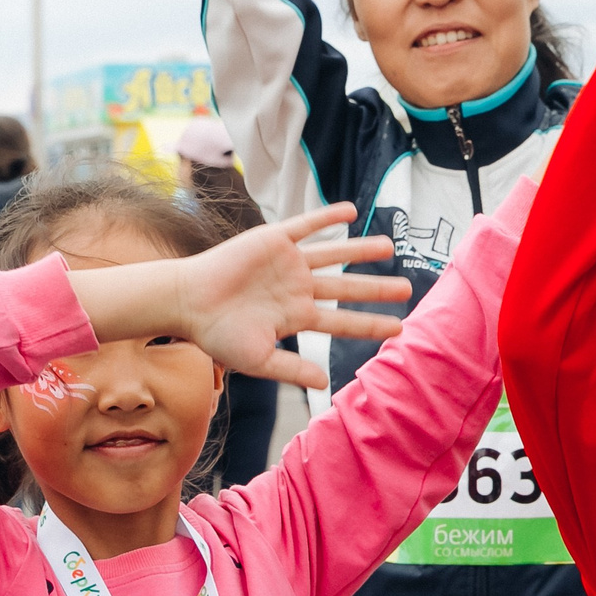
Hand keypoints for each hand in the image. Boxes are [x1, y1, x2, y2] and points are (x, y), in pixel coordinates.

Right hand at [170, 204, 412, 389]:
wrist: (187, 302)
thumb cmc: (217, 334)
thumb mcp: (257, 359)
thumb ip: (291, 370)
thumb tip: (325, 383)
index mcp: (295, 317)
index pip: (341, 322)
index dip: (369, 325)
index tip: (399, 328)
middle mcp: (297, 288)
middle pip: (345, 288)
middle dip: (376, 288)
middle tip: (407, 288)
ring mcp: (287, 263)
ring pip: (333, 255)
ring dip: (360, 249)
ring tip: (390, 245)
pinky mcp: (273, 240)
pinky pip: (305, 226)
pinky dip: (327, 218)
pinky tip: (350, 211)